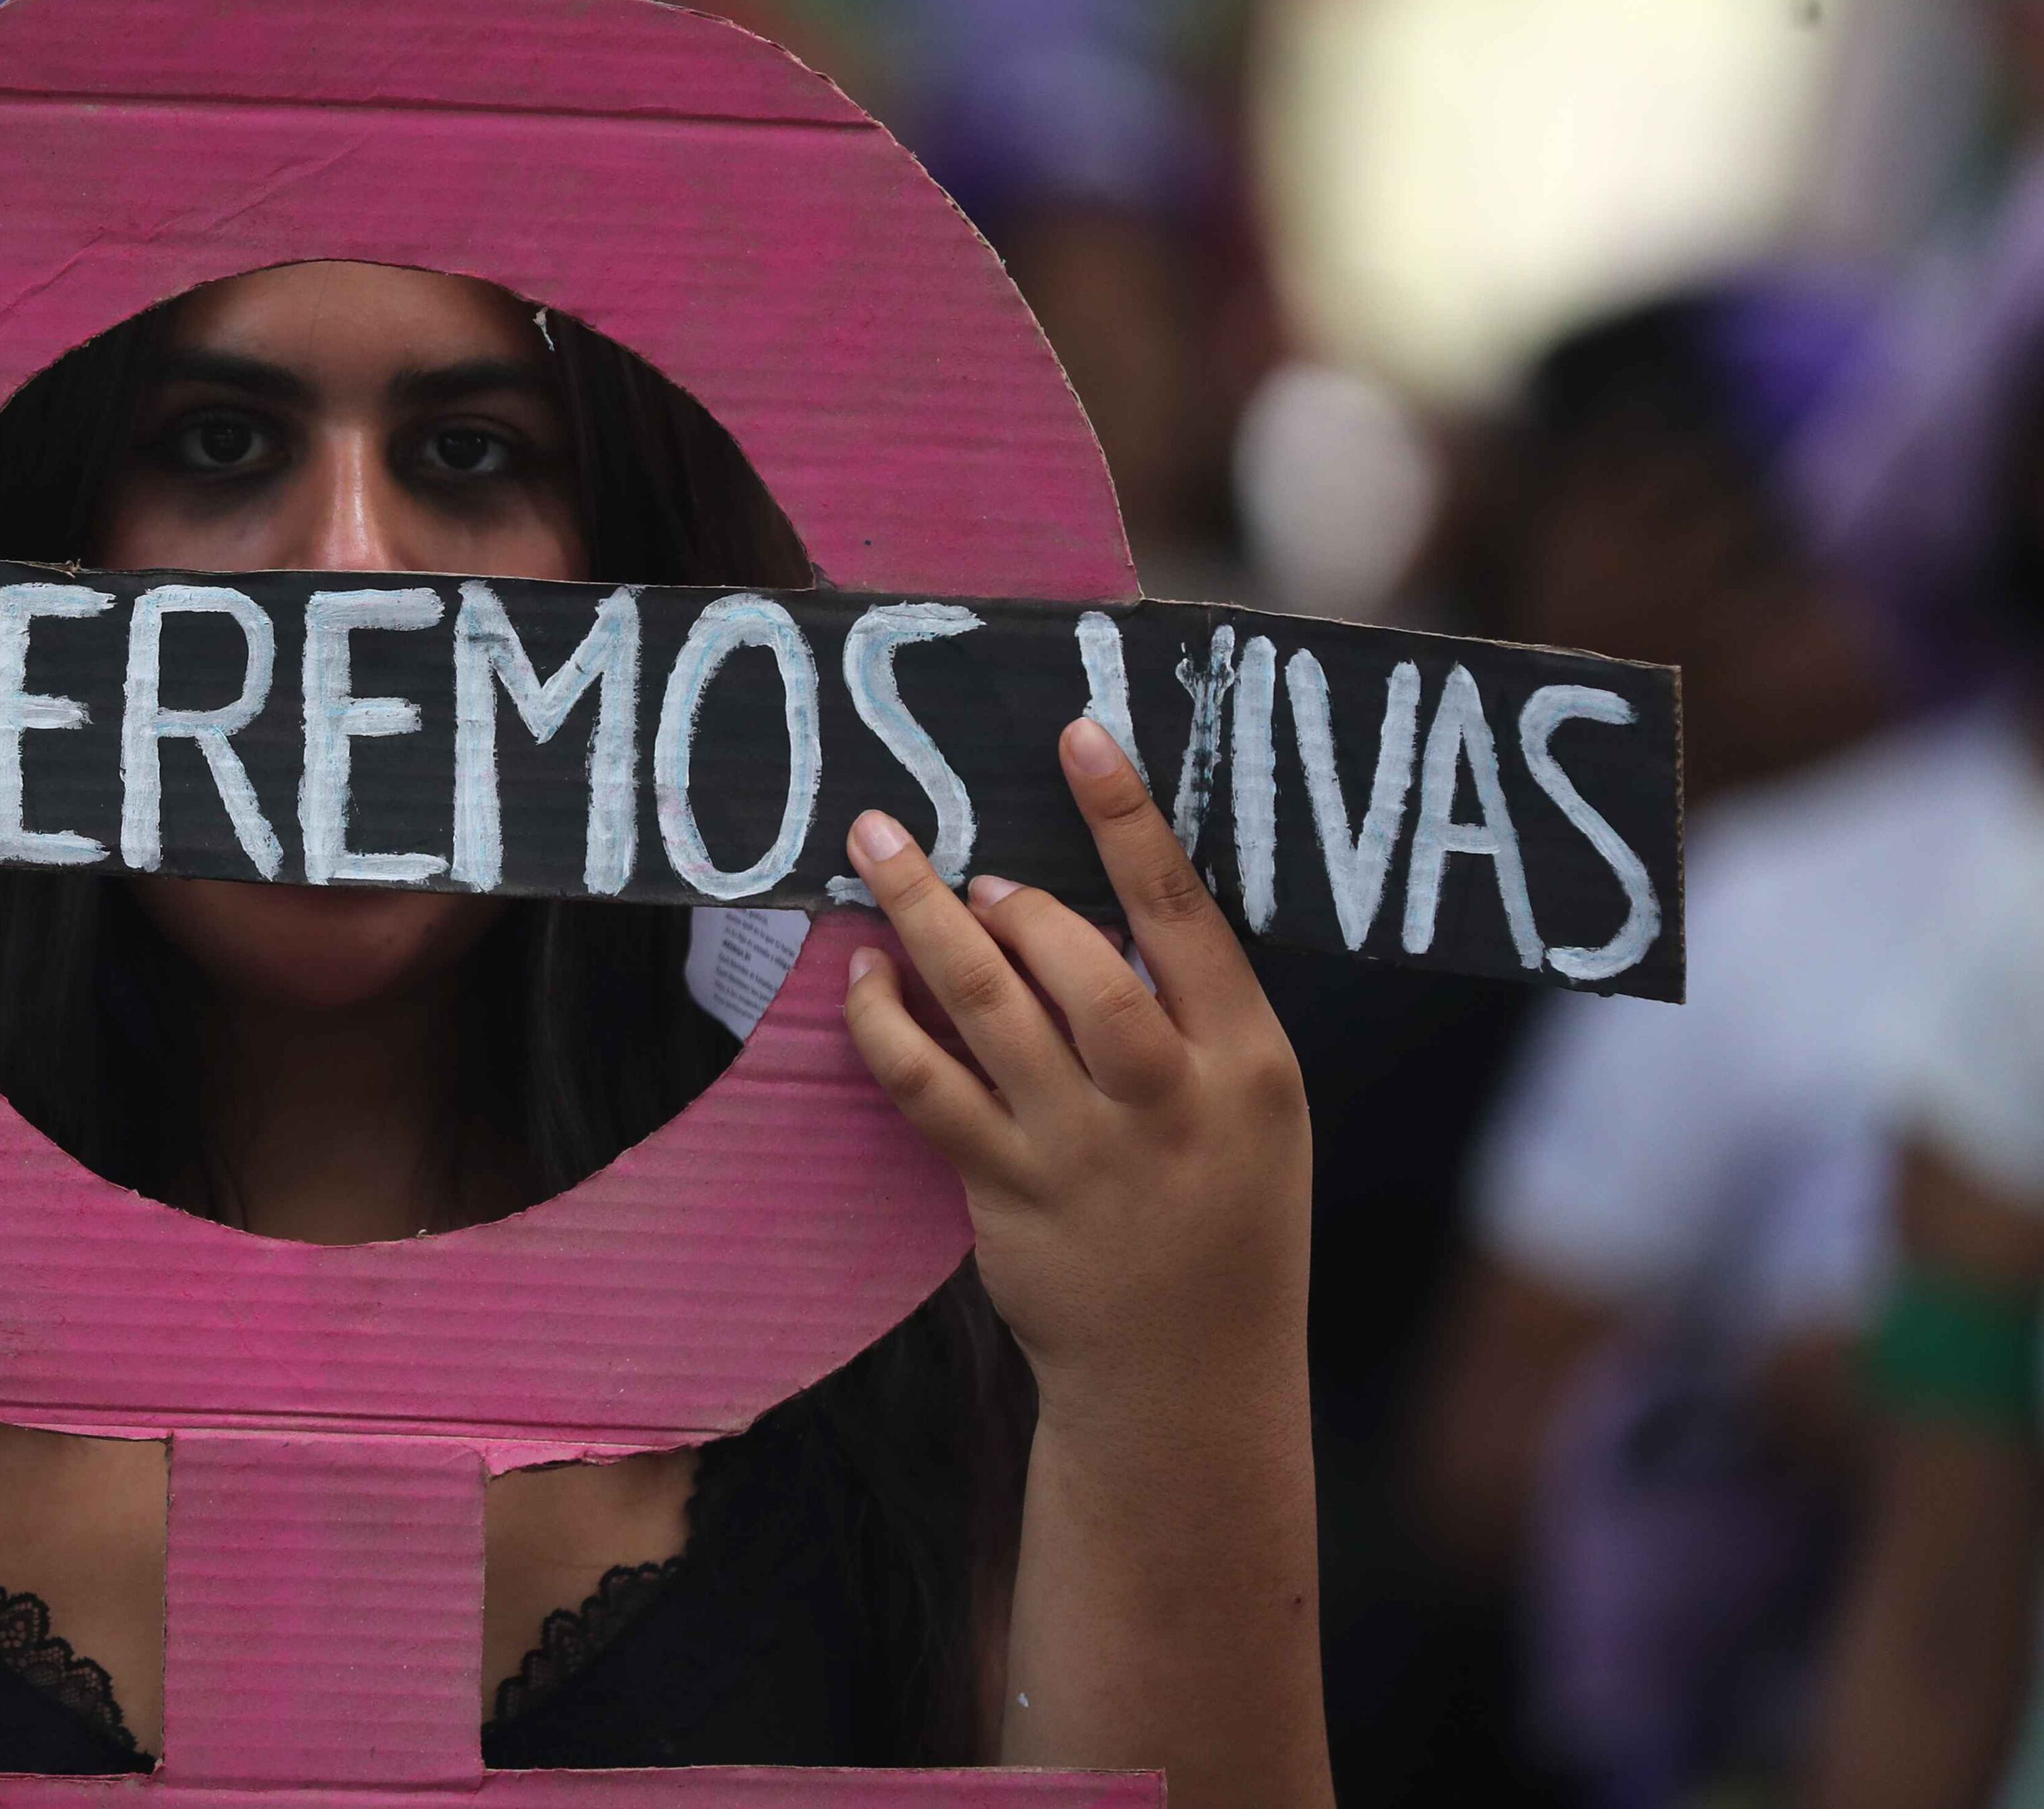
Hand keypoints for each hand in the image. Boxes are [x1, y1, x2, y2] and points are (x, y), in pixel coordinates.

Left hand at [839, 716, 1309, 1426]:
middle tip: (965, 865)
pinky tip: (862, 981)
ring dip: (924, 925)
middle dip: (1011, 900)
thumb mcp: (1251, 1108)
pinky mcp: (1006, 1193)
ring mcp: (1082, 1151)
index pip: (1184, 916)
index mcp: (1247, 1063)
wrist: (1189, 1376)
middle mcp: (1168, 1102)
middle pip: (1081, 966)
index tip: (1078, 737)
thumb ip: (1189, 1011)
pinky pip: (926, 1089)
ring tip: (882, 856)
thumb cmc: (1221, 1212)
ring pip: (989, 1013)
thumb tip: (1084, 897)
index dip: (1127, 821)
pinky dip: (884, 1024)